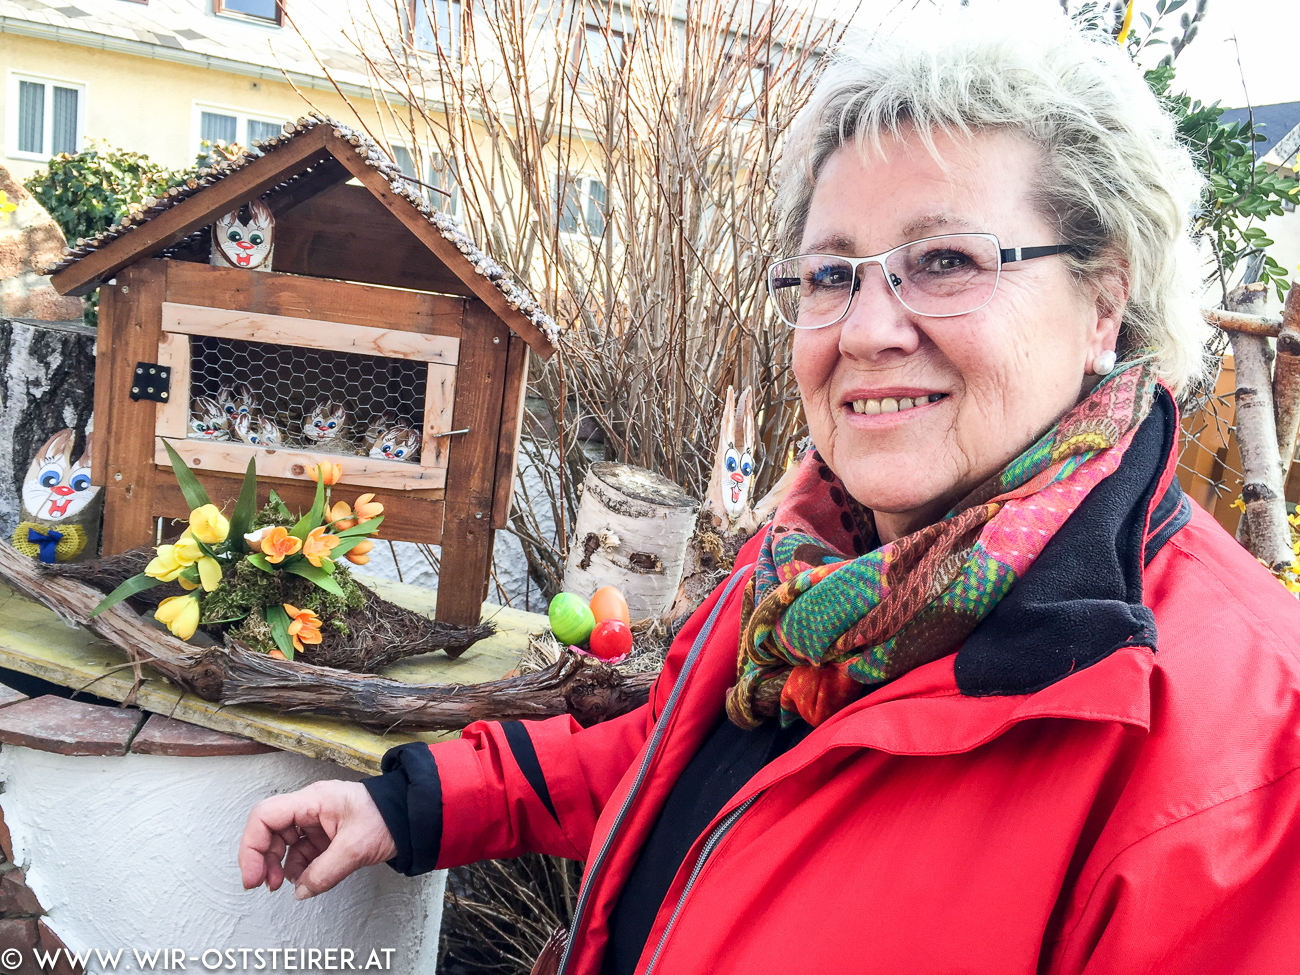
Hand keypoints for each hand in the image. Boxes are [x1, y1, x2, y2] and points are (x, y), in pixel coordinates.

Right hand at [238, 780, 396, 898]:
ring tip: (288, 884)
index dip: (251, 847)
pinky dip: (298, 867)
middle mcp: (310, 808)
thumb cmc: (388, 817)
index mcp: (313, 800)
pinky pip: (302, 851)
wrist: (411, 817)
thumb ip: (324, 872)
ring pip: (284, 843)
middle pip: (270, 831)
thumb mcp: (355, 848)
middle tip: (267, 885)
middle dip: (264, 859)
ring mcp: (317, 821)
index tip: (253, 876)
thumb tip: (300, 891)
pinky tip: (304, 880)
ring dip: (281, 866)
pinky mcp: (326, 834)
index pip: (264, 817)